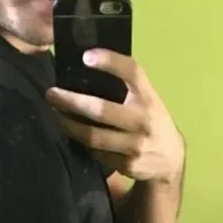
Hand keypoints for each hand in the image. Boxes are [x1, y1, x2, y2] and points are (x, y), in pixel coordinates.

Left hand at [46, 51, 184, 183]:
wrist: (171, 160)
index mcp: (148, 97)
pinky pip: (98, 153)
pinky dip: (84, 144)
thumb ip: (128, 86)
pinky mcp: (128, 165)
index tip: (86, 57)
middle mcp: (143, 119)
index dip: (110, 62)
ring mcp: (136, 145)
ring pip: (94, 136)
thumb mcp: (148, 99)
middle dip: (72, 102)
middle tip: (51, 95)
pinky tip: (74, 136)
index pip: (132, 73)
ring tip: (56, 117)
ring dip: (70, 126)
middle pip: (101, 110)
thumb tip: (87, 68)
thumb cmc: (151, 121)